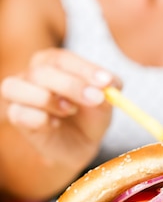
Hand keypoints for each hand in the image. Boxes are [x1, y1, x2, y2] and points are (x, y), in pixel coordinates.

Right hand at [0, 48, 119, 169]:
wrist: (81, 143)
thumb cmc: (90, 114)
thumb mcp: (105, 101)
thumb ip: (108, 89)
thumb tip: (110, 82)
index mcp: (53, 61)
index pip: (62, 58)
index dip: (84, 69)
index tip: (106, 82)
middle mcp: (31, 73)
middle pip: (42, 72)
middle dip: (72, 86)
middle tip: (95, 99)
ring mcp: (18, 94)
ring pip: (18, 88)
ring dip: (50, 101)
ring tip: (71, 110)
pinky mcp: (15, 116)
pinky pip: (19, 113)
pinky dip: (40, 119)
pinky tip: (54, 124)